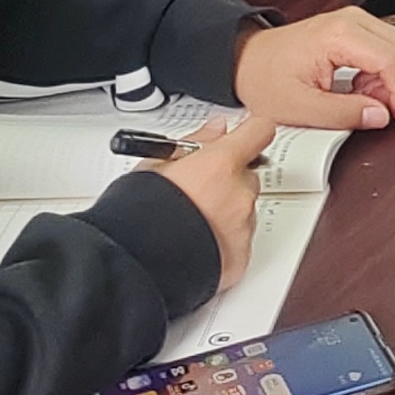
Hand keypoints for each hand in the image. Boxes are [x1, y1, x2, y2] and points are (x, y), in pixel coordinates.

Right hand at [145, 113, 281, 288]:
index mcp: (220, 164)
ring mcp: (243, 226)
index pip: (258, 131)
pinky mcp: (241, 256)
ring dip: (226, 210)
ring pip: (244, 208)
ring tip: (191, 220)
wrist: (135, 264)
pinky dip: (224, 239)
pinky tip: (197, 241)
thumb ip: (196, 142)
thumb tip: (215, 130)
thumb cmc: (138, 216)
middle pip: (247, 175)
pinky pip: (239, 240)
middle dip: (228, 179)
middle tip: (198, 189)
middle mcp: (239, 193)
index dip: (251, 133)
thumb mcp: (155, 165)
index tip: (245, 135)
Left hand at [234, 7, 394, 129]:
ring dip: (392, 77)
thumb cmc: (264, 78)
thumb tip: (381, 115)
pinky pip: (389, 46)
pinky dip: (384, 71)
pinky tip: (360, 86)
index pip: (393, 60)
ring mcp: (355, 20)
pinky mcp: (355, 26)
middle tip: (376, 107)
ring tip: (364, 97)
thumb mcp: (300, 108)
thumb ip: (344, 114)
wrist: (247, 60)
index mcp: (339, 35)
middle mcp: (352, 20)